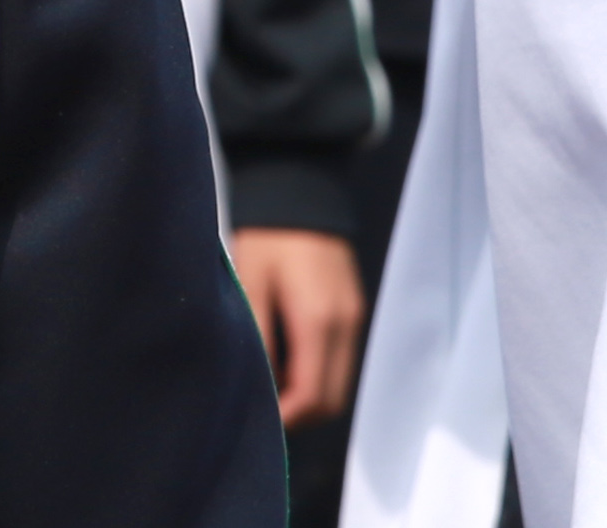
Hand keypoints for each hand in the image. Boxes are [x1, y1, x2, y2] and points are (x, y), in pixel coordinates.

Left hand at [231, 226, 364, 429]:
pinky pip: (342, 362)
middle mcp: (346, 325)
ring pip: (339, 385)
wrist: (300, 189)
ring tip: (272, 381)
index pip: (313, 396)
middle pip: (332, 401)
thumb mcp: (251, 285)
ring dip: (310, 395)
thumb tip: (261, 387)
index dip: (286, 418)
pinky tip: (288, 358)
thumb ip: (258, 340)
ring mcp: (355, 319)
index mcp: (319, 320)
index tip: (259, 418)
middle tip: (264, 405)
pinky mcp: (355, 312)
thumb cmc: (267, 237)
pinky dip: (319, 374)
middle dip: (300, 413)